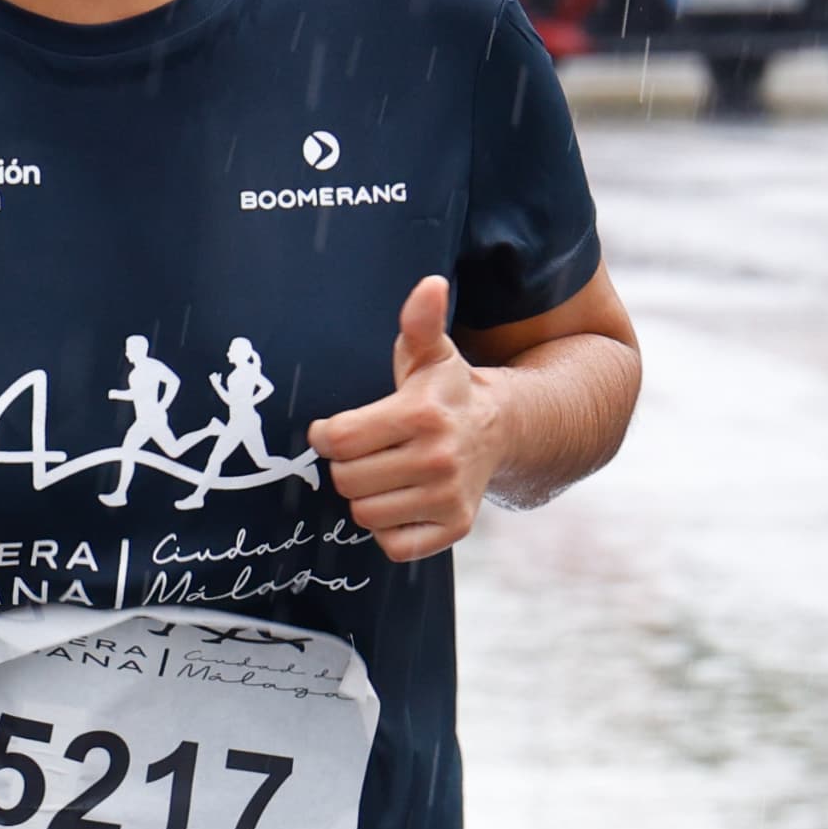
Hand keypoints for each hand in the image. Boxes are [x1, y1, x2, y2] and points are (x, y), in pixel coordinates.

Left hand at [306, 277, 501, 562]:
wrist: (500, 430)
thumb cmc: (448, 391)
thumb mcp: (431, 353)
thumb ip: (421, 321)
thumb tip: (430, 284)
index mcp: (423, 415)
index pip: (341, 440)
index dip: (327, 435)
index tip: (334, 430)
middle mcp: (439, 460)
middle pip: (348, 480)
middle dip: (347, 466)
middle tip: (366, 452)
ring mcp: (449, 498)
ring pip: (365, 515)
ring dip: (366, 497)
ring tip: (385, 475)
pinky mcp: (455, 529)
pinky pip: (392, 544)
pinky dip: (389, 529)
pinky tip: (402, 501)